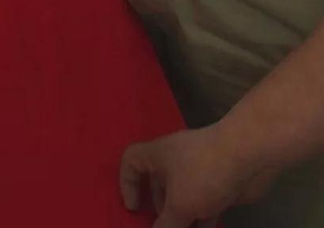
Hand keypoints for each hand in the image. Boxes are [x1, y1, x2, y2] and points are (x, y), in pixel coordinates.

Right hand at [120, 124, 276, 227]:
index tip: (135, 209)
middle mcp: (176, 161)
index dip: (127, 184)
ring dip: (182, 220)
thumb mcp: (179, 204)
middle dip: (159, 211)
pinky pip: (203, 207)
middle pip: (159, 185)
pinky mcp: (218, 186)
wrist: (248, 157)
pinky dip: (201, 222)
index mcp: (158, 155)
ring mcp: (198, 173)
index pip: (131, 161)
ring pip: (183, 199)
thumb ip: (165, 225)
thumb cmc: (203, 173)